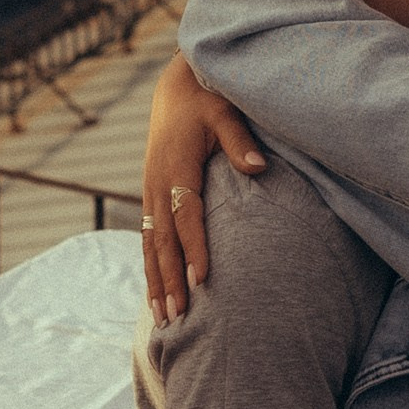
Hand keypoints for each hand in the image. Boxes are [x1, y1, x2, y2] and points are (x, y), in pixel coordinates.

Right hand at [142, 54, 266, 325]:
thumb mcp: (225, 113)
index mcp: (177, 167)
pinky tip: (156, 294)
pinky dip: (151, 267)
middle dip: (169, 279)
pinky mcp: (152, 196)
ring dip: (156, 281)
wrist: (176, 89)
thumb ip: (240, 141)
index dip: (194, 248)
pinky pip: (148, 238)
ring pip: (151, 245)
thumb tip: (260, 169)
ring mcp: (151, 192)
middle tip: (177, 316)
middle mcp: (158, 184)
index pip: (187, 215)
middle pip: (163, 240)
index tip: (202, 279)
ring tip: (162, 318)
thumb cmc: (206, 100)